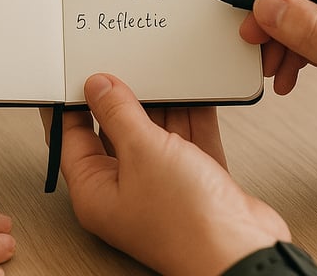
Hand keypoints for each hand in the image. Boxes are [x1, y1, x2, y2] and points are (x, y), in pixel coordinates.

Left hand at [56, 73, 289, 275]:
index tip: (77, 73)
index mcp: (96, 190)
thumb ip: (118, 112)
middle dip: (122, 98)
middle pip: (114, 131)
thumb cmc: (187, 223)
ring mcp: (161, 184)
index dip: (72, 102)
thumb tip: (98, 87)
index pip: (72, 137)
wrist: (244, 251)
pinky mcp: (195, 179)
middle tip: (123, 65)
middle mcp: (126, 188)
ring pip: (154, 131)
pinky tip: (191, 90)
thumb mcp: (142, 151)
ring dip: (160, 103)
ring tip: (159, 71)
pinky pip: (186, 137)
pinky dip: (190, 114)